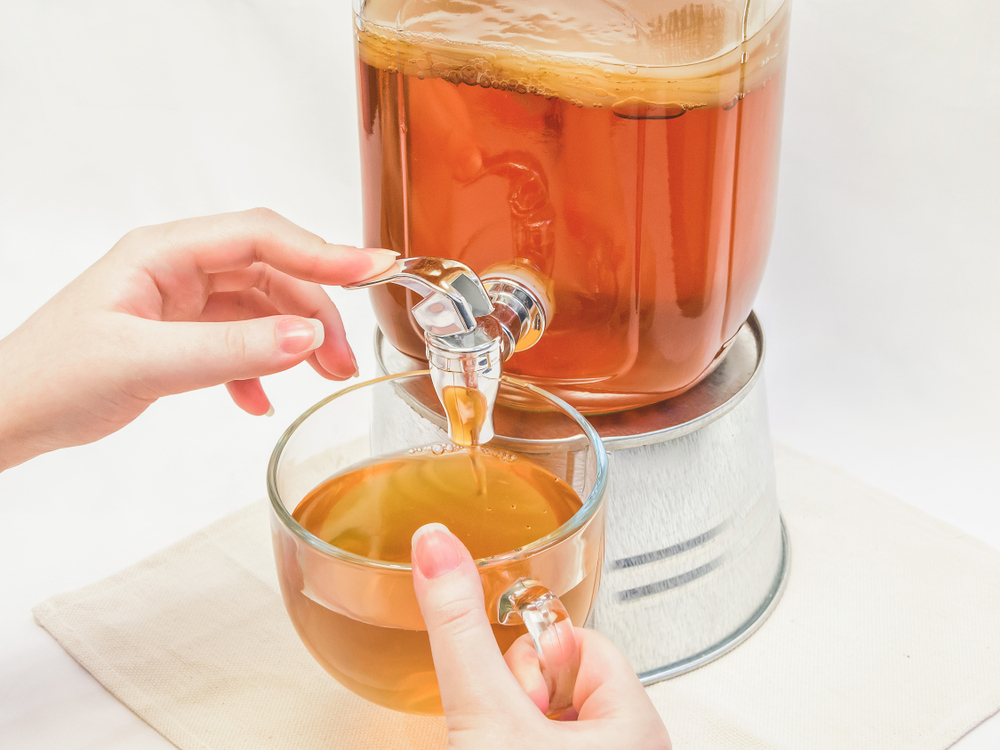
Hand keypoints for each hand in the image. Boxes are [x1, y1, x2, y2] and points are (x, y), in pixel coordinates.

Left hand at [0, 208, 396, 471]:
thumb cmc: (53, 377)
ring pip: (261, 307)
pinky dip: (258, 368)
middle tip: (342, 359)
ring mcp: (179, 302)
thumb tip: (308, 336)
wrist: (9, 416)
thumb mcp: (146, 362)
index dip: (320, 251)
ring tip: (321, 378)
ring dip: (295, 341)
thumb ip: (231, 349)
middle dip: (315, 312)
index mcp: (163, 253)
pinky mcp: (179, 335)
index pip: (260, 236)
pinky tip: (258, 401)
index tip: (371, 270)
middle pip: (270, 272)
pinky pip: (239, 340)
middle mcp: (176, 269)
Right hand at [410, 523, 671, 749]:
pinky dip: (517, 746)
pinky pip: (547, 743)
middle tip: (503, 736)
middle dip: (520, 697)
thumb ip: (459, 627)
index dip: (533, 661)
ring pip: (549, 712)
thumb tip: (436, 544)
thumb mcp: (483, 712)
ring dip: (514, 724)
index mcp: (638, 725)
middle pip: (563, 674)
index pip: (580, 640)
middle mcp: (636, 748)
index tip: (513, 695)